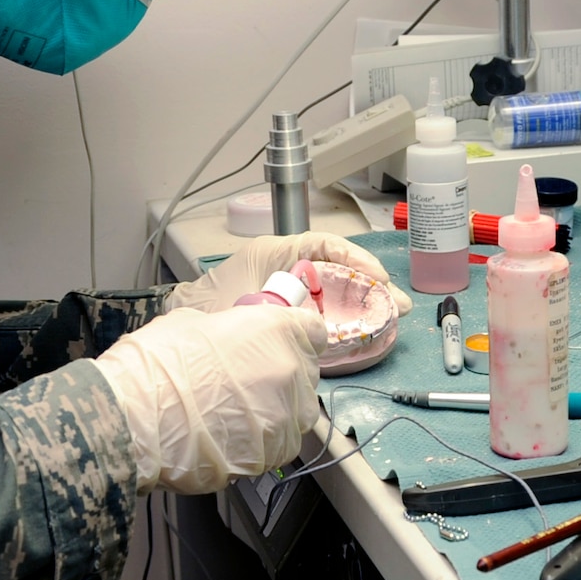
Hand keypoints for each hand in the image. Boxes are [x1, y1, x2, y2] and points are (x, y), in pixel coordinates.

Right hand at [93, 306, 327, 494]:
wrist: (135, 418)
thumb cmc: (156, 363)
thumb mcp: (189, 323)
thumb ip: (225, 330)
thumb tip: (226, 339)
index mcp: (277, 330)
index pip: (312, 331)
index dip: (293, 338)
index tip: (276, 345)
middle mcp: (292, 374)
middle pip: (304, 376)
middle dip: (281, 377)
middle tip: (241, 383)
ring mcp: (284, 420)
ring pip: (294, 416)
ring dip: (272, 414)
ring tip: (230, 416)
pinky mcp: (270, 457)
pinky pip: (274, 448)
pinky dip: (257, 444)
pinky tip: (225, 439)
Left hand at [165, 232, 411, 316]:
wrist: (183, 330)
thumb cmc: (204, 303)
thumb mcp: (240, 295)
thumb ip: (271, 303)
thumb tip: (306, 322)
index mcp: (276, 253)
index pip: (324, 245)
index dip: (354, 258)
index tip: (375, 276)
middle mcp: (290, 271)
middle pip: (339, 270)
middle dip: (371, 284)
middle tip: (397, 305)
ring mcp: (295, 295)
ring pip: (338, 293)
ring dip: (366, 303)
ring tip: (392, 317)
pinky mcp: (294, 319)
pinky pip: (327, 317)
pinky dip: (348, 323)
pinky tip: (366, 334)